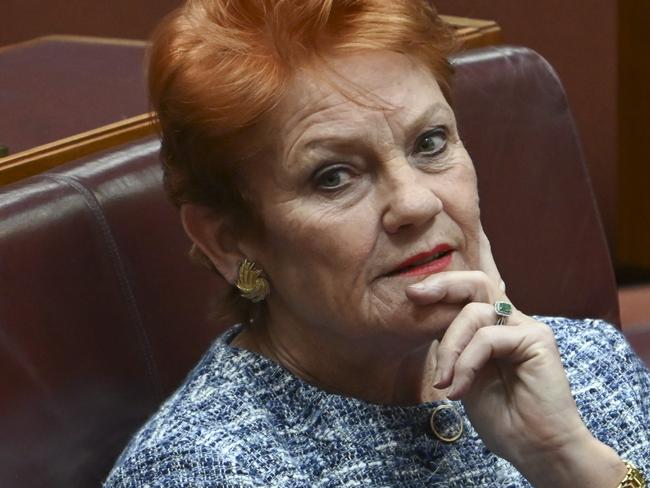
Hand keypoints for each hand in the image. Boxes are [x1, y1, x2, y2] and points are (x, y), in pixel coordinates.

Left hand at [405, 227, 620, 485]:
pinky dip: (466, 363)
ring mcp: (526, 327)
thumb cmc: (502, 418)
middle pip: (476, 283)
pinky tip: (459, 390)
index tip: (410, 296)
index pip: (466, 295)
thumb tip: (423, 317)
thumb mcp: (462, 376)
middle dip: (442, 285)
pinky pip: (487, 337)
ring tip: (443, 382)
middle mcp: (511, 322)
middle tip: (415, 295)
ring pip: (474, 313)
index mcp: (494, 328)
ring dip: (449, 348)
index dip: (439, 289)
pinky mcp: (537, 339)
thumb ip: (452, 347)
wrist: (535, 449)